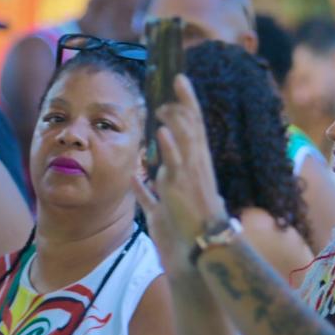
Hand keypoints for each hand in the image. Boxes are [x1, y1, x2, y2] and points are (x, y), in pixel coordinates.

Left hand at [132, 75, 228, 265]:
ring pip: (185, 143)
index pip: (192, 130)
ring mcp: (187, 180)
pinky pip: (174, 167)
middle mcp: (195, 170)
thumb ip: (148, 190)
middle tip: (176, 80)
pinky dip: (169, 149)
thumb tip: (136, 175)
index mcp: (195, 169)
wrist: (198, 254)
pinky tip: (161, 132)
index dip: (187, 105)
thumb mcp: (163, 206)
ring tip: (164, 102)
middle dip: (185, 104)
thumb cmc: (184, 233)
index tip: (179, 84)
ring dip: (176, 121)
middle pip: (192, 128)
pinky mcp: (179, 193)